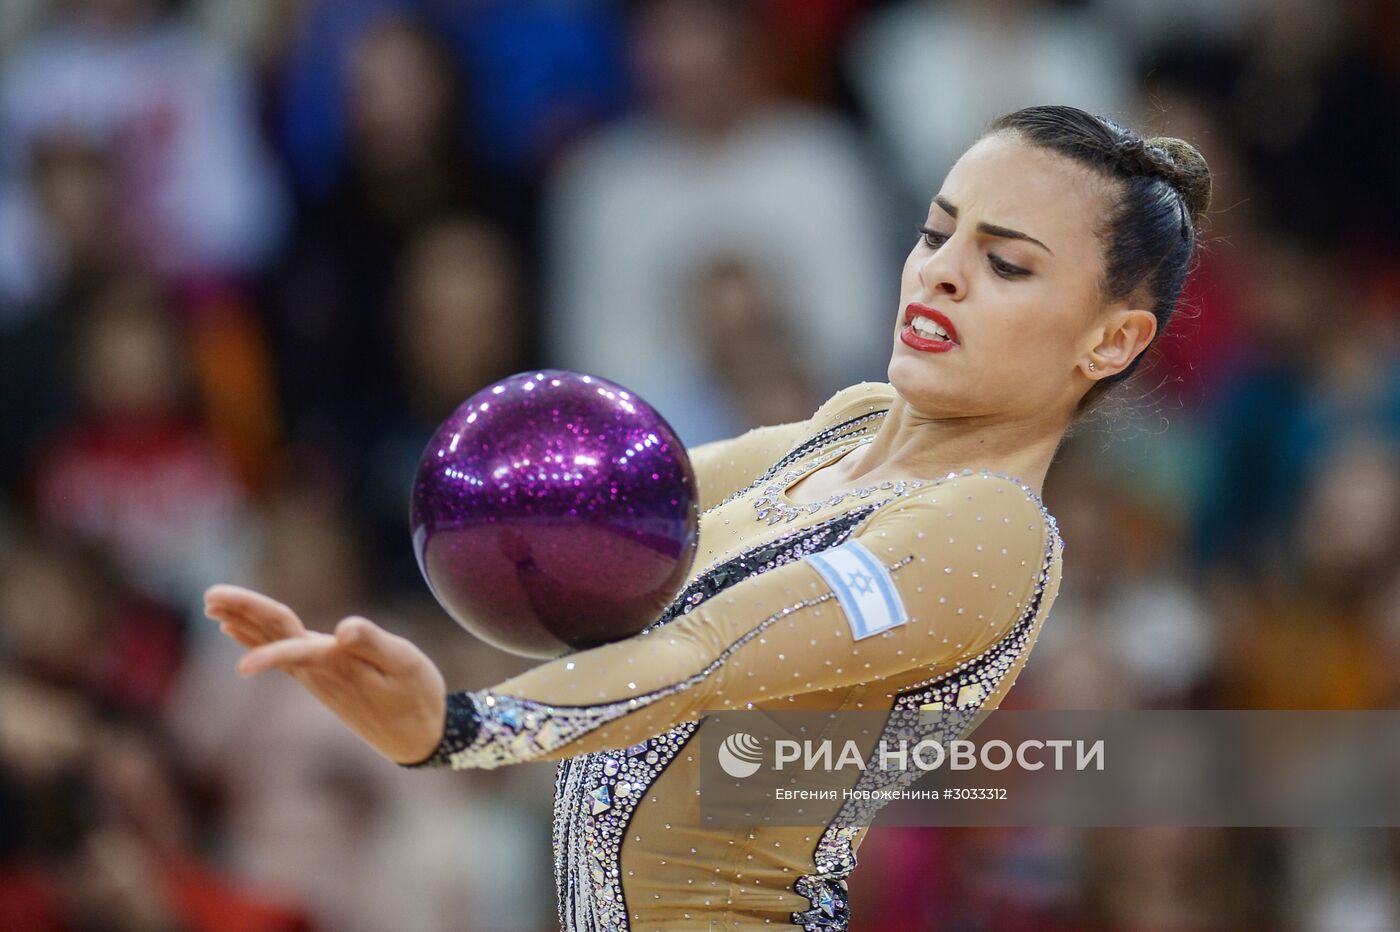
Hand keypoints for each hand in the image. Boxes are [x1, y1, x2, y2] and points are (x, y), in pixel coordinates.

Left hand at [203, 584, 447, 764]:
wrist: (416, 737)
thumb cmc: (416, 696)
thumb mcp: (406, 664)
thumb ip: (374, 644)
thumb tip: (344, 629)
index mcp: (336, 664)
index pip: (292, 642)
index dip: (260, 638)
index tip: (224, 628)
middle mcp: (317, 671)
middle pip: (273, 635)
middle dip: (242, 612)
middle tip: (208, 594)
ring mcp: (315, 677)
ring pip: (271, 642)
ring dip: (242, 621)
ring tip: (211, 604)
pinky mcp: (321, 679)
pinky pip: (279, 653)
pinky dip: (255, 638)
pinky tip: (233, 631)